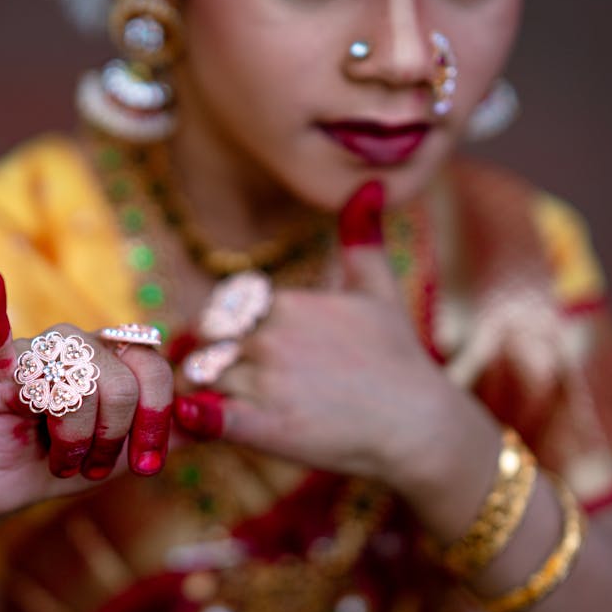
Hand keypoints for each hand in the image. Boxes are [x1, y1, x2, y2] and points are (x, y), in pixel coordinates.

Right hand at [0, 270, 173, 527]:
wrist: (6, 489)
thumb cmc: (65, 461)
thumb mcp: (125, 452)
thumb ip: (166, 433)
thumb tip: (212, 419)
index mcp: (110, 354)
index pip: (153, 368)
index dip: (155, 418)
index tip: (146, 466)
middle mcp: (75, 343)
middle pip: (118, 380)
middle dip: (111, 436)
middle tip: (90, 464)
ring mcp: (32, 352)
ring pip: (75, 386)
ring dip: (73, 439)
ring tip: (60, 460)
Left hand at [174, 182, 496, 499]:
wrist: (419, 425)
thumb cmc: (398, 359)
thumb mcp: (380, 289)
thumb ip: (362, 239)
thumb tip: (369, 185)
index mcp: (285, 301)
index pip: (222, 309)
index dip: (222, 330)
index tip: (237, 349)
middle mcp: (271, 336)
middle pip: (203, 342)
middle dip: (207, 357)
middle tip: (225, 381)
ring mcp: (266, 381)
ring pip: (199, 378)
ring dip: (202, 391)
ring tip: (227, 407)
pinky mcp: (265, 427)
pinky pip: (205, 416)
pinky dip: (192, 417)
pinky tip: (197, 418)